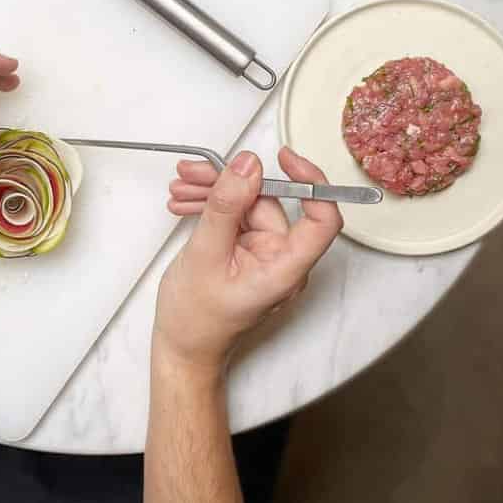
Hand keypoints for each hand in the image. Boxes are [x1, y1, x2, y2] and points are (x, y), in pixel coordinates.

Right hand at [152, 147, 343, 377]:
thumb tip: (247, 166)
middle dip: (230, 184)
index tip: (284, 157)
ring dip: (213, 194)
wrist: (182, 345)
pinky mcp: (248, 252)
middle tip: (194, 172)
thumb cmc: (196, 318)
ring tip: (180, 190)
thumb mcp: (205, 255)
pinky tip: (187, 204)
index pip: (322, 220)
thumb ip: (227, 207)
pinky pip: (236, 218)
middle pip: (270, 204)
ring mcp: (265, 255)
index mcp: (286, 269)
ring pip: (247, 207)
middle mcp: (282, 260)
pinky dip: (211, 208)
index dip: (312, 183)